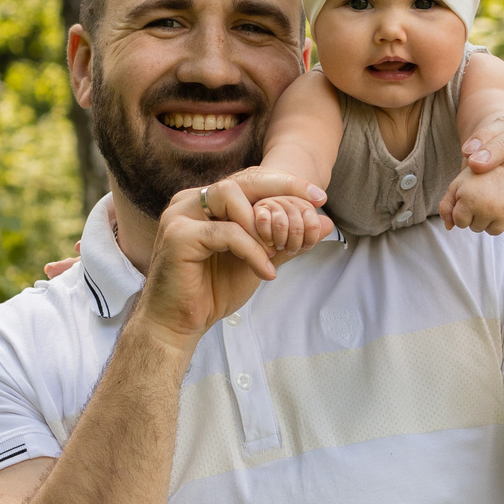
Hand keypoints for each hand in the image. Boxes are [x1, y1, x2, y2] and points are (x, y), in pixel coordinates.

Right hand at [131, 169, 332, 343]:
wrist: (179, 324)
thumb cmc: (212, 291)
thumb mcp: (259, 260)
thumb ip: (286, 240)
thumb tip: (326, 224)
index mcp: (206, 202)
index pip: (250, 180)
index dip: (285, 183)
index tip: (320, 197)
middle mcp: (190, 200)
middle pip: (241, 179)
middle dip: (282, 188)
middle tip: (315, 202)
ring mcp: (180, 214)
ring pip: (229, 195)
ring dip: (260, 221)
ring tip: (274, 250)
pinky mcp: (178, 235)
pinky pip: (226, 232)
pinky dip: (252, 250)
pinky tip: (265, 272)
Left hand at [437, 164, 503, 234]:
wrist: (502, 164)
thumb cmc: (475, 177)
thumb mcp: (454, 188)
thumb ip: (446, 207)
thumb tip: (449, 227)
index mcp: (470, 200)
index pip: (460, 223)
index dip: (461, 212)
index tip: (467, 198)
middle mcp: (488, 207)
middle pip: (476, 228)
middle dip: (476, 217)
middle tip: (481, 198)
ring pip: (494, 231)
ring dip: (491, 222)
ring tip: (492, 203)